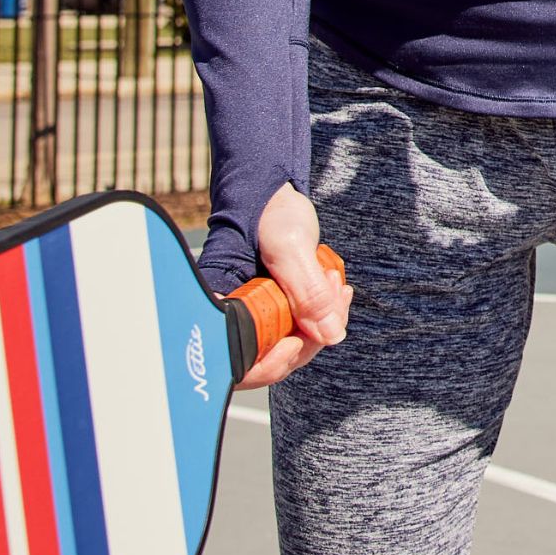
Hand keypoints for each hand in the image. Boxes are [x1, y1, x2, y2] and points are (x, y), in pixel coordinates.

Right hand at [235, 183, 353, 389]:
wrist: (276, 189)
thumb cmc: (269, 208)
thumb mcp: (290, 245)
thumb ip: (307, 290)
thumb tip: (331, 336)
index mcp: (220, 306)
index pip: (237, 363)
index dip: (268, 364)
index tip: (296, 343)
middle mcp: (233, 317)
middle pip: (268, 359)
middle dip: (308, 337)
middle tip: (331, 295)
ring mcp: (256, 316)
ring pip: (290, 346)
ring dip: (322, 324)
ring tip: (336, 284)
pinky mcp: (276, 311)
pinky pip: (301, 330)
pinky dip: (324, 315)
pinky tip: (336, 289)